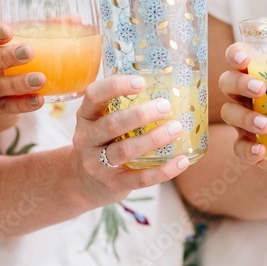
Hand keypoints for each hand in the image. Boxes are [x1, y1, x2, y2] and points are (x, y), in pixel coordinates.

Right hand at [0, 23, 44, 135]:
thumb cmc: (6, 60)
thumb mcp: (16, 42)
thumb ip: (40, 29)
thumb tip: (75, 20)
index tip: (9, 31)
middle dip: (6, 57)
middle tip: (29, 52)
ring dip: (18, 83)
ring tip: (40, 79)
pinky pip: (7, 107)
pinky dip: (23, 104)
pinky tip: (39, 100)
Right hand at [70, 75, 190, 207]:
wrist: (84, 182)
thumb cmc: (103, 142)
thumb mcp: (101, 121)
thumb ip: (123, 107)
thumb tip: (169, 88)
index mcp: (86, 116)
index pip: (94, 95)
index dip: (116, 86)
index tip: (141, 82)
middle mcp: (87, 139)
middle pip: (112, 124)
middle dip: (141, 114)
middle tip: (166, 106)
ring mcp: (97, 163)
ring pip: (125, 150)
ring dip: (153, 139)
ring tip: (176, 128)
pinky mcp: (113, 184)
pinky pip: (140, 179)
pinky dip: (163, 171)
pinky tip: (182, 161)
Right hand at [218, 42, 266, 178]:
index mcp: (262, 76)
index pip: (239, 58)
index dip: (235, 54)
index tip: (244, 58)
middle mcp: (247, 97)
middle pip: (227, 82)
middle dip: (240, 83)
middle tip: (261, 90)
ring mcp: (244, 123)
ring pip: (229, 113)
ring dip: (245, 117)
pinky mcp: (248, 148)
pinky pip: (238, 147)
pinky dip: (247, 150)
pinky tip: (260, 152)